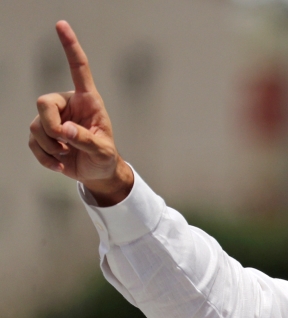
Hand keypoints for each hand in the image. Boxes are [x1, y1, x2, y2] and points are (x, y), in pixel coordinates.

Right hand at [27, 21, 132, 205]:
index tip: (61, 25)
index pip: (79, 69)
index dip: (70, 47)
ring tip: (67, 155)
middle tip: (64, 145)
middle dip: (50, 127)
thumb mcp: (102, 150)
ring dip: (51, 147)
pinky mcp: (44, 134)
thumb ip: (85, 139)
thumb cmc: (104, 157)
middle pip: (43, 102)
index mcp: (88, 101)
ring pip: (36, 126)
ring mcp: (53, 119)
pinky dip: (45, 158)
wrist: (97, 173)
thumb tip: (62, 130)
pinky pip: (33, 142)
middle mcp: (68, 105)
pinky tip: (60, 165)